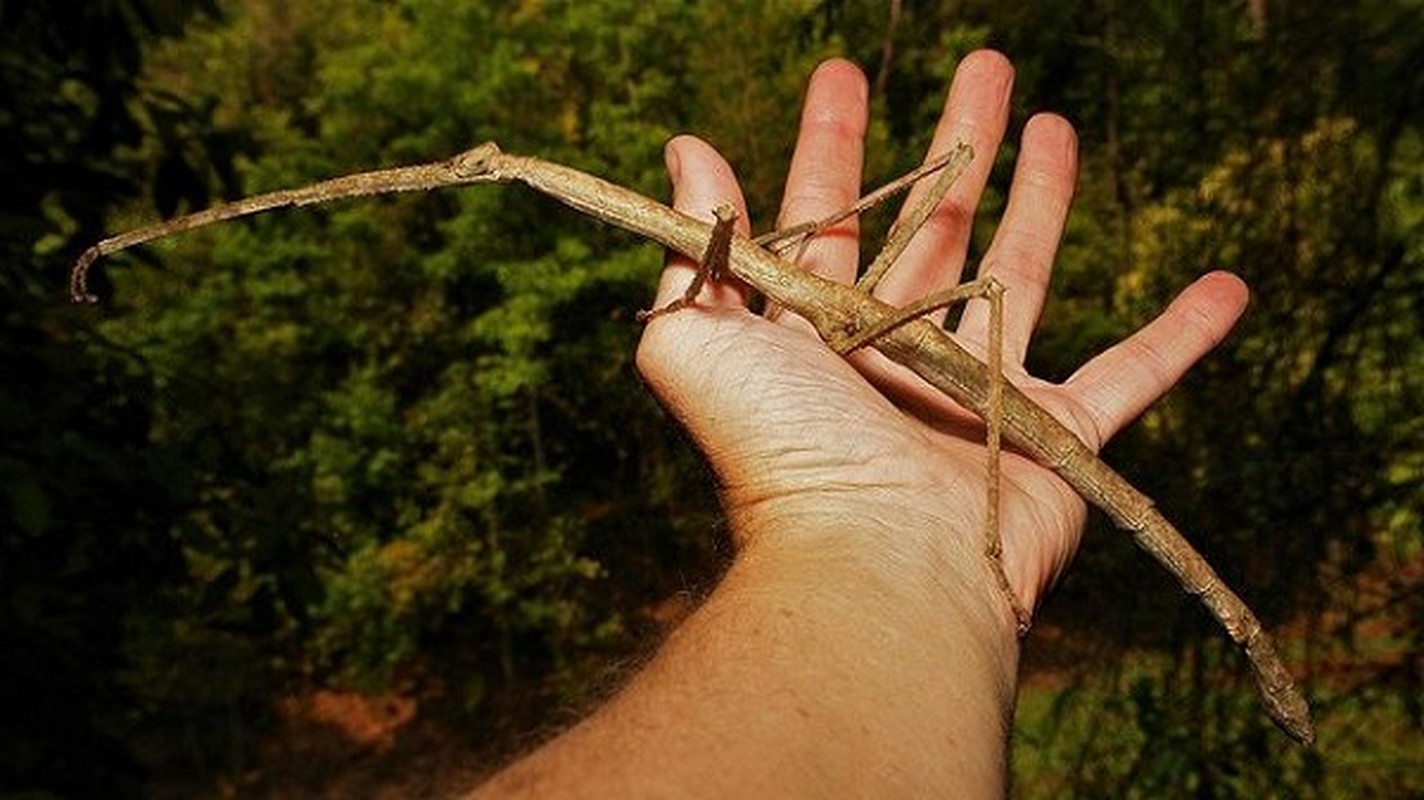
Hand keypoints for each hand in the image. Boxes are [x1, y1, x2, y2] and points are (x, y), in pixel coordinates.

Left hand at [636, 51, 1246, 629]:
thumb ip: (700, 248)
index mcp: (818, 333)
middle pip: (936, 226)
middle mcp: (896, 356)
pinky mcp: (1054, 437)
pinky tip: (1227, 287)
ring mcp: (978, 395)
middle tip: (985, 64)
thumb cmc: (779, 455)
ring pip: (1024, 275)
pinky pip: (1134, 376)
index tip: (842, 74)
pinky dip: (1182, 337)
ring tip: (1058, 122)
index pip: (831, 218)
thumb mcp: (699, 341)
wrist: (871, 562)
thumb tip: (688, 154)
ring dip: (1046, 198)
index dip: (835, 145)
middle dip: (958, 141)